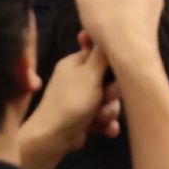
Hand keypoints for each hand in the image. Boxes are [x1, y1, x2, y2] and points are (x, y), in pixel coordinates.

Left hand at [18, 39, 112, 168]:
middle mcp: (78, 80)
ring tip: (100, 117)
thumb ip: (102, 54)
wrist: (53, 137)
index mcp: (75, 64)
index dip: (110, 62)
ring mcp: (82, 101)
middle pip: (108, 80)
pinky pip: (105, 117)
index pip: (99, 53)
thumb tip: (107, 30)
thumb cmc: (72, 100)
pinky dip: (106, 124)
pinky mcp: (85, 119)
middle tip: (107, 96)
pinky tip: (107, 130)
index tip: (115, 68)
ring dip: (109, 110)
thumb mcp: (90, 73)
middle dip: (112, 92)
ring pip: (109, 101)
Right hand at [62, 0, 162, 71]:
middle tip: (89, 27)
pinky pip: (131, 30)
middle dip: (103, 13)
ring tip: (94, 40)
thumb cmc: (109, 23)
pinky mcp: (154, 34)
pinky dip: (119, 37)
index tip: (92, 8)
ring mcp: (155, 16)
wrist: (132, 58)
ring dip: (108, 26)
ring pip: (124, 17)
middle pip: (120, 0)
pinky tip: (108, 48)